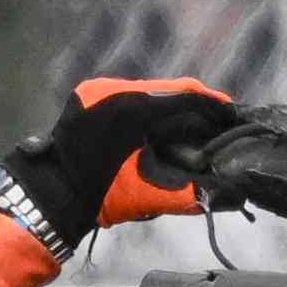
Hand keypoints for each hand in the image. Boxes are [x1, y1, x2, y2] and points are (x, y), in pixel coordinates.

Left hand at [0, 75, 235, 252]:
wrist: (54, 193)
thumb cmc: (102, 197)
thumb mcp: (151, 195)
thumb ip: (189, 189)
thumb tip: (230, 194)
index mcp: (135, 108)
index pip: (187, 95)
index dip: (214, 105)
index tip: (232, 114)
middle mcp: (118, 91)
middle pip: (170, 91)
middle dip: (195, 107)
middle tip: (215, 123)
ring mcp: (100, 89)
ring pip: (150, 92)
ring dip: (171, 109)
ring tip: (190, 125)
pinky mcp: (90, 93)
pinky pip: (129, 97)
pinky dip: (148, 110)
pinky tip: (158, 127)